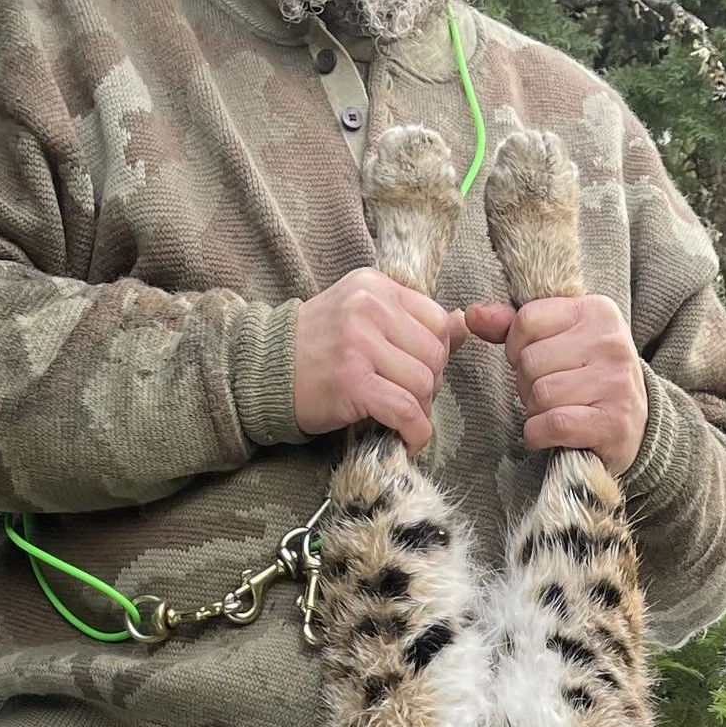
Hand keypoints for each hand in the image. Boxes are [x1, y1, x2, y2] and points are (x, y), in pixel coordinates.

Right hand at [292, 270, 464, 448]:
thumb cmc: (314, 349)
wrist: (260, 371)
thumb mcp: (362, 319)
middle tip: (404, 401)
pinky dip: (414, 433)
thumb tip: (465, 325)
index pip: (438, 320)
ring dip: (419, 411)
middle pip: (435, 354)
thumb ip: (411, 321)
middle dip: (429, 386)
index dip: (435, 355)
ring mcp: (360, 343)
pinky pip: (406, 410)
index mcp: (375, 285)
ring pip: (424, 383)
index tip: (411, 373)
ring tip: (396, 418)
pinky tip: (405, 441)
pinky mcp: (353, 381)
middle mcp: (369, 306)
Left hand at [462, 293, 647, 469]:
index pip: (527, 320)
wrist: (637, 425)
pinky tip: (549, 433)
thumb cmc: (589, 377)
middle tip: (547, 392)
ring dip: (535, 410)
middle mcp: (611, 342)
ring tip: (554, 411)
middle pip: (531, 360)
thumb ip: (515, 327)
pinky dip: (539, 433)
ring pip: (541, 393)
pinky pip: (554, 424)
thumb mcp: (560, 340)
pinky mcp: (613, 422)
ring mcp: (616, 383)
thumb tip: (472, 315)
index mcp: (597, 312)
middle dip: (526, 383)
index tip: (533, 362)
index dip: (516, 346)